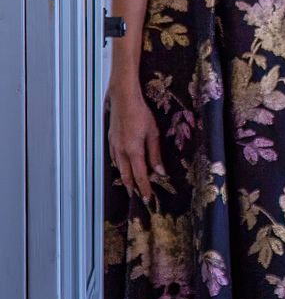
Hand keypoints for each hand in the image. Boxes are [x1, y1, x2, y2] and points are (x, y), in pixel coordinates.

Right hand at [107, 82, 163, 203]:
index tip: (148, 199)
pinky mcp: (111, 140)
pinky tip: (123, 167)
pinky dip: (119, 166)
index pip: (140, 176)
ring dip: (126, 178)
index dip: (145, 189)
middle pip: (127, 176)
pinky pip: (114, 159)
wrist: (123, 99)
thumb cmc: (141, 114)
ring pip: (119, 168)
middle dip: (133, 188)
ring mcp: (114, 146)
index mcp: (134, 151)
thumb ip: (155, 154)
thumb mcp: (153, 133)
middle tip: (139, 197)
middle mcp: (121, 152)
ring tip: (132, 186)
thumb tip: (160, 171)